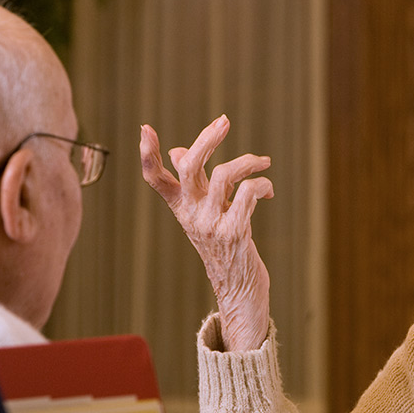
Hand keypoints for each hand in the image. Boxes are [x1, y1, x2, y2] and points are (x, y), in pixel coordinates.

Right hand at [139, 115, 273, 351]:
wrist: (238, 292)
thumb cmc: (225, 247)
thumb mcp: (205, 214)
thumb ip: (194, 184)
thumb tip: (177, 150)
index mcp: (181, 207)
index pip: (155, 179)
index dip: (147, 154)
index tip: (145, 128)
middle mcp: (192, 214)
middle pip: (188, 166)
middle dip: (207, 138)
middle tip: (225, 121)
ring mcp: (211, 224)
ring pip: (222, 175)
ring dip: (247, 162)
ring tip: (263, 163)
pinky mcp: (234, 233)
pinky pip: (248, 194)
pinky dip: (262, 185)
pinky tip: (268, 191)